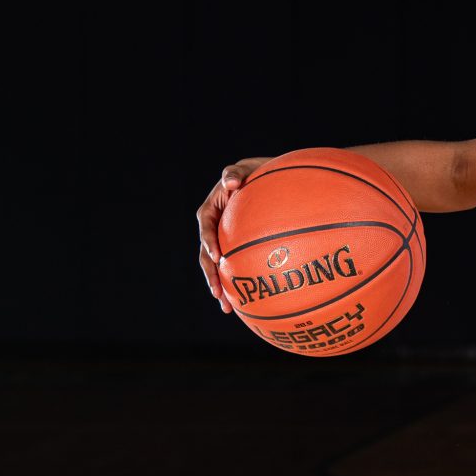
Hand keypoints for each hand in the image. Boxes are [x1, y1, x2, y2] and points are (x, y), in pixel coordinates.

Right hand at [196, 158, 267, 310]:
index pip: (205, 227)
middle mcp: (215, 229)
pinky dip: (238, 284)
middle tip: (217, 293)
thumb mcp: (246, 168)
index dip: (208, 242)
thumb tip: (230, 180)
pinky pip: (236, 267)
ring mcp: (225, 241)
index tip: (217, 257)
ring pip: (219, 267)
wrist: (269, 182)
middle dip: (211, 275)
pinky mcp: (237, 249)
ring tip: (226, 307)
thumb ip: (235, 172)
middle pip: (207, 255)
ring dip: (220, 287)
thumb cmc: (255, 173)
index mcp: (211, 210)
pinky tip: (245, 303)